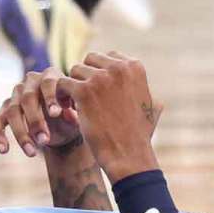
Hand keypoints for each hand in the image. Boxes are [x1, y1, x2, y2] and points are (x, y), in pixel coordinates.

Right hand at [0, 68, 81, 156]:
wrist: (62, 126)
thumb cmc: (71, 116)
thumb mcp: (77, 115)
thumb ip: (75, 114)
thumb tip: (69, 116)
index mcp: (51, 77)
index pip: (48, 83)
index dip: (50, 97)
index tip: (55, 114)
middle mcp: (30, 82)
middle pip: (27, 99)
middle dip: (35, 121)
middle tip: (45, 141)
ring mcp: (15, 95)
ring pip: (12, 112)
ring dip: (21, 134)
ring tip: (32, 153)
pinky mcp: (4, 110)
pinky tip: (4, 150)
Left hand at [55, 51, 163, 182]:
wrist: (128, 155)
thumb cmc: (139, 136)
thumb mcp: (151, 109)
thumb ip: (147, 95)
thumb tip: (152, 93)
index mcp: (134, 67)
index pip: (108, 57)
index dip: (100, 73)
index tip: (98, 91)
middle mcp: (118, 68)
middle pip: (90, 60)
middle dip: (85, 76)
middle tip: (84, 97)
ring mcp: (99, 79)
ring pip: (75, 71)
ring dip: (73, 86)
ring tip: (75, 105)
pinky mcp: (83, 92)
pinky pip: (62, 83)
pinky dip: (60, 95)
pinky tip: (66, 108)